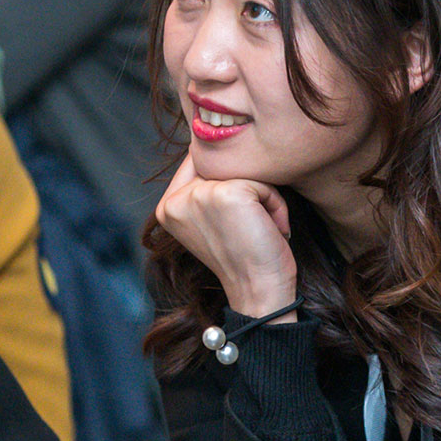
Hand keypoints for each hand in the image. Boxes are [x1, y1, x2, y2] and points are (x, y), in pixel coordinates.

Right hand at [154, 153, 298, 315]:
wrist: (259, 291)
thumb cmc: (244, 258)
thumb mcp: (213, 222)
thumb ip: (205, 189)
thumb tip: (221, 148)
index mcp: (166, 207)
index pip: (199, 163)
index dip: (229, 182)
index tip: (238, 223)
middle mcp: (174, 201)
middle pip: (222, 165)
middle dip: (245, 190)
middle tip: (250, 228)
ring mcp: (197, 195)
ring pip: (243, 171)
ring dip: (262, 198)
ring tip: (260, 228)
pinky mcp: (225, 193)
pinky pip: (262, 181)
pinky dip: (274, 203)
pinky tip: (270, 229)